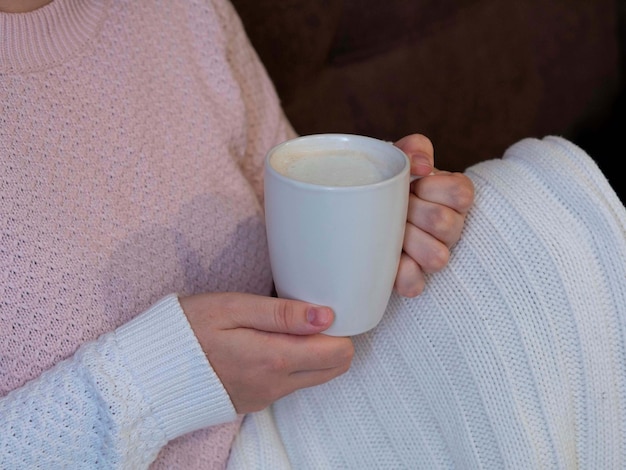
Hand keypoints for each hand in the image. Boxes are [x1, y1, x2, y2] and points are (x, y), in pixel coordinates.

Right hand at [179, 293, 353, 413]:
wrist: (148, 372)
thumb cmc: (187, 331)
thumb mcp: (232, 308)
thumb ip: (282, 313)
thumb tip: (326, 316)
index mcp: (274, 359)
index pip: (338, 353)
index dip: (341, 328)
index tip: (324, 309)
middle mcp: (276, 385)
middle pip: (334, 368)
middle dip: (333, 341)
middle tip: (309, 316)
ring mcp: (266, 396)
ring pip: (314, 377)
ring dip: (313, 352)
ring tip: (285, 325)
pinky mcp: (255, 400)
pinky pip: (289, 384)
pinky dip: (292, 363)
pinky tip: (269, 342)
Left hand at [393, 134, 474, 296]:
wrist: (359, 209)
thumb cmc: (388, 183)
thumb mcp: (398, 159)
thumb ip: (414, 149)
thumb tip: (422, 165)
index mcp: (452, 197)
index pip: (462, 194)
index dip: (433, 189)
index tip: (413, 185)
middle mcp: (450, 227)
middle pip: (445, 224)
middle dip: (413, 213)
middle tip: (397, 208)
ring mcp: (434, 254)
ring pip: (438, 258)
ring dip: (409, 242)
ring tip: (393, 232)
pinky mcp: (414, 279)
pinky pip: (415, 286)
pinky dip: (401, 275)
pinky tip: (389, 261)